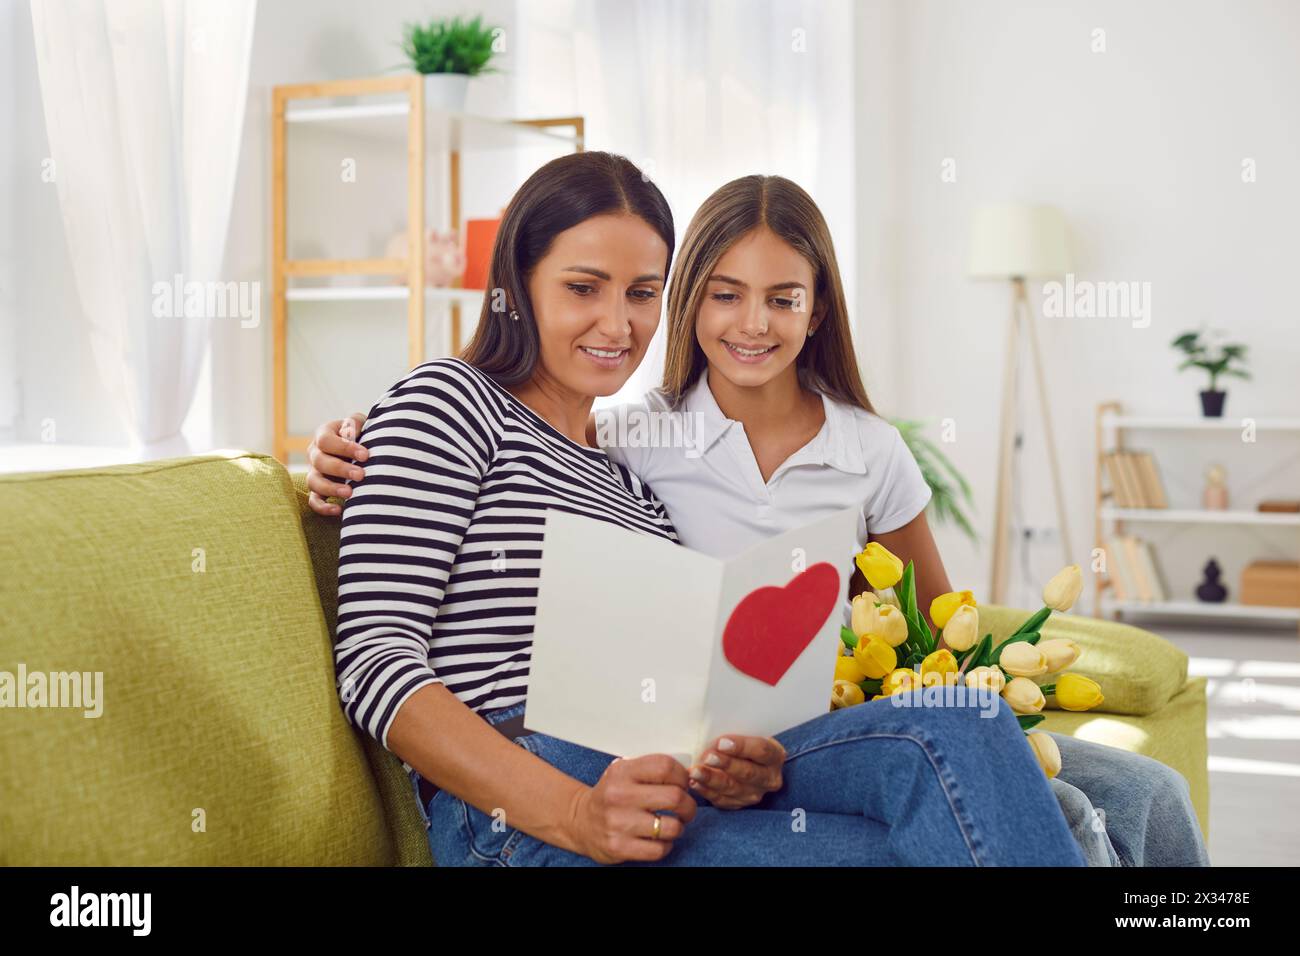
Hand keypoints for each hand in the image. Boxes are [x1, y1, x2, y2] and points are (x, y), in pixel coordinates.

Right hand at [306, 413, 367, 515]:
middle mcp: (315, 454)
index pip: (326, 440)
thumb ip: (355, 423)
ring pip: (314, 482)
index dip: (344, 447)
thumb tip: (350, 432)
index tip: (365, 455)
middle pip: (320, 461)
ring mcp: (315, 473)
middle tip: (361, 475)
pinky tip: (339, 511)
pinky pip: (314, 501)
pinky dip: (323, 507)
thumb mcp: (360, 423)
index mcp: (323, 435)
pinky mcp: (318, 490)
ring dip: (331, 488)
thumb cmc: (361, 434)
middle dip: (341, 469)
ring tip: (350, 493)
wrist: (360, 451)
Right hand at [567, 754, 696, 862]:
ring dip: (678, 827)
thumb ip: (651, 770)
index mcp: (622, 771)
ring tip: (672, 824)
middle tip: (686, 808)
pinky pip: (659, 849)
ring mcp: (618, 823)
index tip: (683, 784)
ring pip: (671, 827)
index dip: (682, 776)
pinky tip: (657, 839)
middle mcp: (619, 795)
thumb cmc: (611, 795)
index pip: (665, 766)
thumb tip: (690, 774)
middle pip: (674, 797)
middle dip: (688, 805)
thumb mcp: (624, 773)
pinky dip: (665, 845)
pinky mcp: (618, 847)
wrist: (580, 822)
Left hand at [687, 735, 785, 809]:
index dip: (742, 747)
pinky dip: (706, 791)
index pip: (761, 751)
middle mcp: (769, 778)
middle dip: (726, 765)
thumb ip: (735, 734)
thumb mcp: (747, 733)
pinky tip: (694, 783)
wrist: (747, 760)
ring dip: (711, 779)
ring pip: (733, 788)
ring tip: (695, 771)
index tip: (722, 742)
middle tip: (707, 757)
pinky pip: (722, 800)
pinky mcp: (739, 804)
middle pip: (748, 773)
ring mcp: (755, 794)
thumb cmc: (744, 743)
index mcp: (775, 755)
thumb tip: (711, 732)